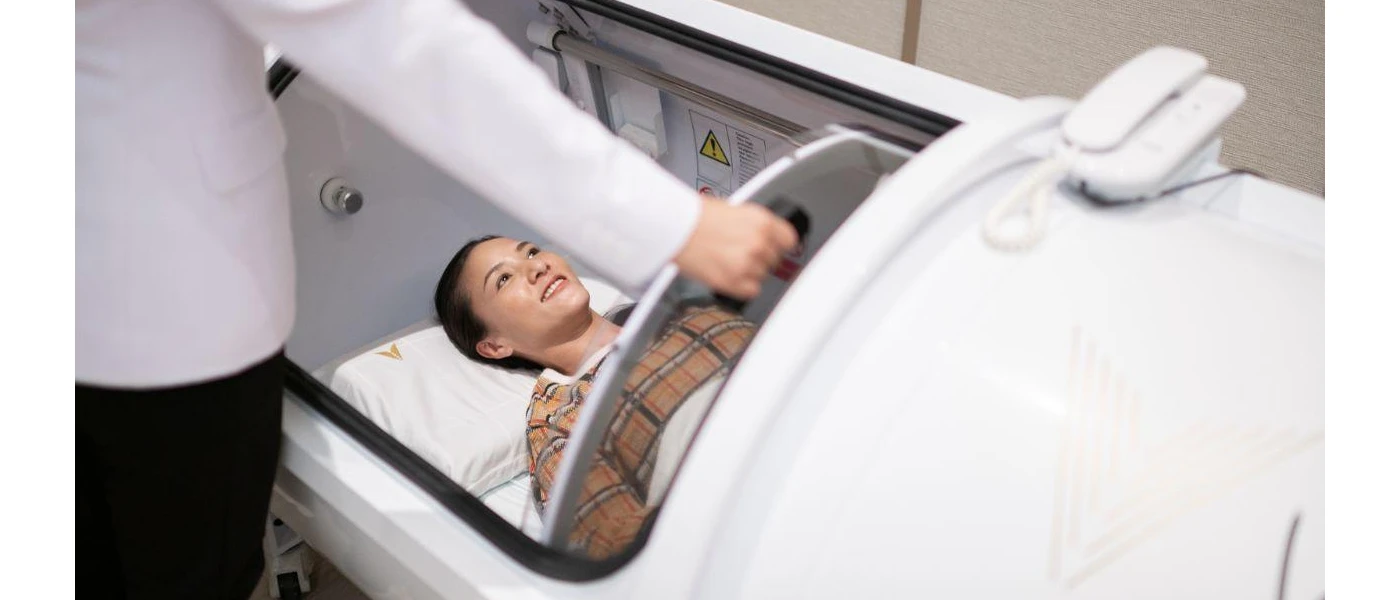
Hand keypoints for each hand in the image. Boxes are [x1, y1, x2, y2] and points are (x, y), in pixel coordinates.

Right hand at [673, 196, 799, 298]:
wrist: (676, 227)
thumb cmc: (696, 216)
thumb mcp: (736, 210)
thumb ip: (756, 226)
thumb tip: (766, 237)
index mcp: (763, 222)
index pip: (789, 240)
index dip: (778, 243)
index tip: (772, 246)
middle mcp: (759, 243)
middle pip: (774, 259)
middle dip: (759, 257)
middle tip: (739, 251)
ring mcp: (748, 264)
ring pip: (762, 275)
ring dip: (749, 271)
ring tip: (728, 260)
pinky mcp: (734, 283)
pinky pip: (751, 290)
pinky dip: (742, 286)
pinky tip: (728, 273)